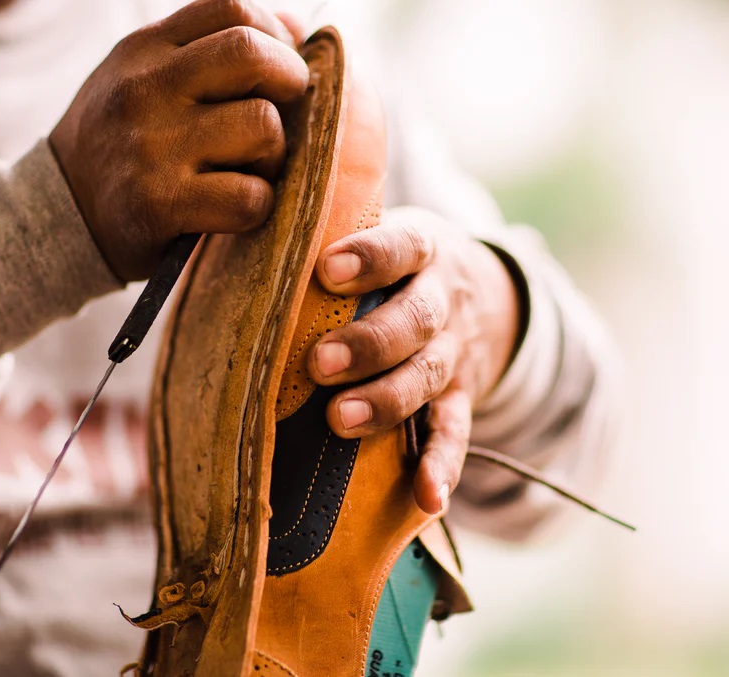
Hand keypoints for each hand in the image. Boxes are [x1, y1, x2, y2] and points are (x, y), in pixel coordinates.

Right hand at [50, 0, 309, 280]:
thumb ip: (211, 47)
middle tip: (283, 113)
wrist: (60, 215)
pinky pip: (248, 196)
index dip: (274, 35)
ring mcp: (149, 146)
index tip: (276, 69)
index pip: (231, 8)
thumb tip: (293, 24)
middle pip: (252, 55)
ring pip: (262, 126)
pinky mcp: (158, 204)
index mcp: (144, 49)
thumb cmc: (122, 142)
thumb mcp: (147, 78)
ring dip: (273, 154)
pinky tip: (234, 207)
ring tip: (250, 167)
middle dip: (289, 82)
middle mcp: (143, 89)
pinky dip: (257, 206)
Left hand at [308, 207, 520, 513]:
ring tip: (340, 420)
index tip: (328, 269)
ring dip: (387, 400)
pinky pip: (456, 433)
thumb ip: (332, 234)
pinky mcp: (461, 399)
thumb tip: (238, 233)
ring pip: (428, 375)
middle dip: (368, 343)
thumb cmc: (402, 263)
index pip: (402, 247)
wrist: (491, 294)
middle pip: (415, 319)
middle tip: (318, 362)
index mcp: (423, 250)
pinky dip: (443, 466)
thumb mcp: (385, 230)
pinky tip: (428, 498)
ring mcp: (454, 354)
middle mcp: (442, 302)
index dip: (371, 257)